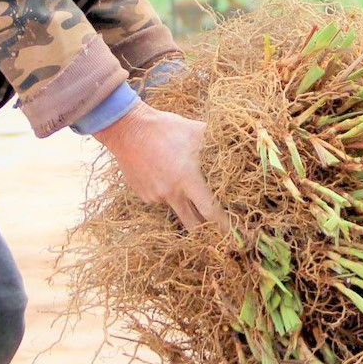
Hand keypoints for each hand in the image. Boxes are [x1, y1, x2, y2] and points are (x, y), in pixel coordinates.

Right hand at [94, 101, 225, 230]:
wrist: (127, 128)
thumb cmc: (164, 127)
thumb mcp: (195, 130)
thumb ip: (214, 143)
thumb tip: (234, 144)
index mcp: (187, 179)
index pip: (209, 211)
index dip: (223, 225)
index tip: (234, 235)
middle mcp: (171, 193)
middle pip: (192, 224)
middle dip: (205, 230)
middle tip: (216, 230)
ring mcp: (154, 196)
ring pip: (175, 208)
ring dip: (184, 202)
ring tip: (181, 181)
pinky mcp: (142, 194)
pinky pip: (159, 199)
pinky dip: (166, 192)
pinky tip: (164, 174)